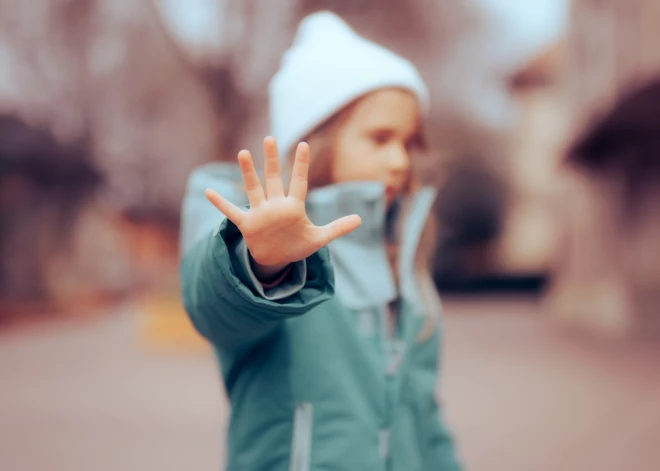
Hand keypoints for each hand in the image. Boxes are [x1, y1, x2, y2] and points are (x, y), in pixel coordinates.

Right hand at [205, 137, 361, 279]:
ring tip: (243, 153)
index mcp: (294, 207)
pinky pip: (231, 212)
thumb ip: (337, 228)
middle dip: (272, 160)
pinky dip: (220, 204)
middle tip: (269, 138)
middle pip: (274, 179)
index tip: (303, 145)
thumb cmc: (297, 246)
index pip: (299, 182)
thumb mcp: (319, 239)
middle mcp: (275, 206)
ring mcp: (260, 214)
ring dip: (248, 173)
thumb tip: (360, 219)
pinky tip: (208, 192)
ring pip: (253, 190)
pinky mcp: (248, 225)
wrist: (276, 260)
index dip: (301, 165)